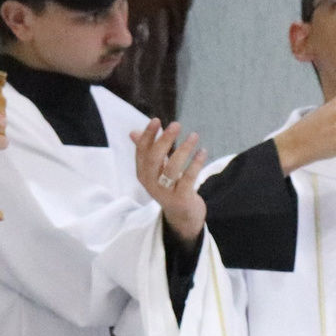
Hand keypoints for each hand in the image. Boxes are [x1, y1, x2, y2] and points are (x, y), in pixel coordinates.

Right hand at [132, 120, 208, 240]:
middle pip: (154, 159)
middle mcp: (151, 184)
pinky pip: (188, 178)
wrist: (182, 215)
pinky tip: (203, 151)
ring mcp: (165, 193)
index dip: (147, 135)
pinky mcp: (181, 198)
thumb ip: (146, 151)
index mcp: (143, 174)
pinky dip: (196, 163)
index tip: (156, 120)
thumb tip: (132, 132)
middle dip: (164, 140)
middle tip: (176, 125)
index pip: (141, 152)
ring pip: (172, 168)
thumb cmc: (169, 186)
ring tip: (194, 135)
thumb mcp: (156, 170)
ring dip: (184, 149)